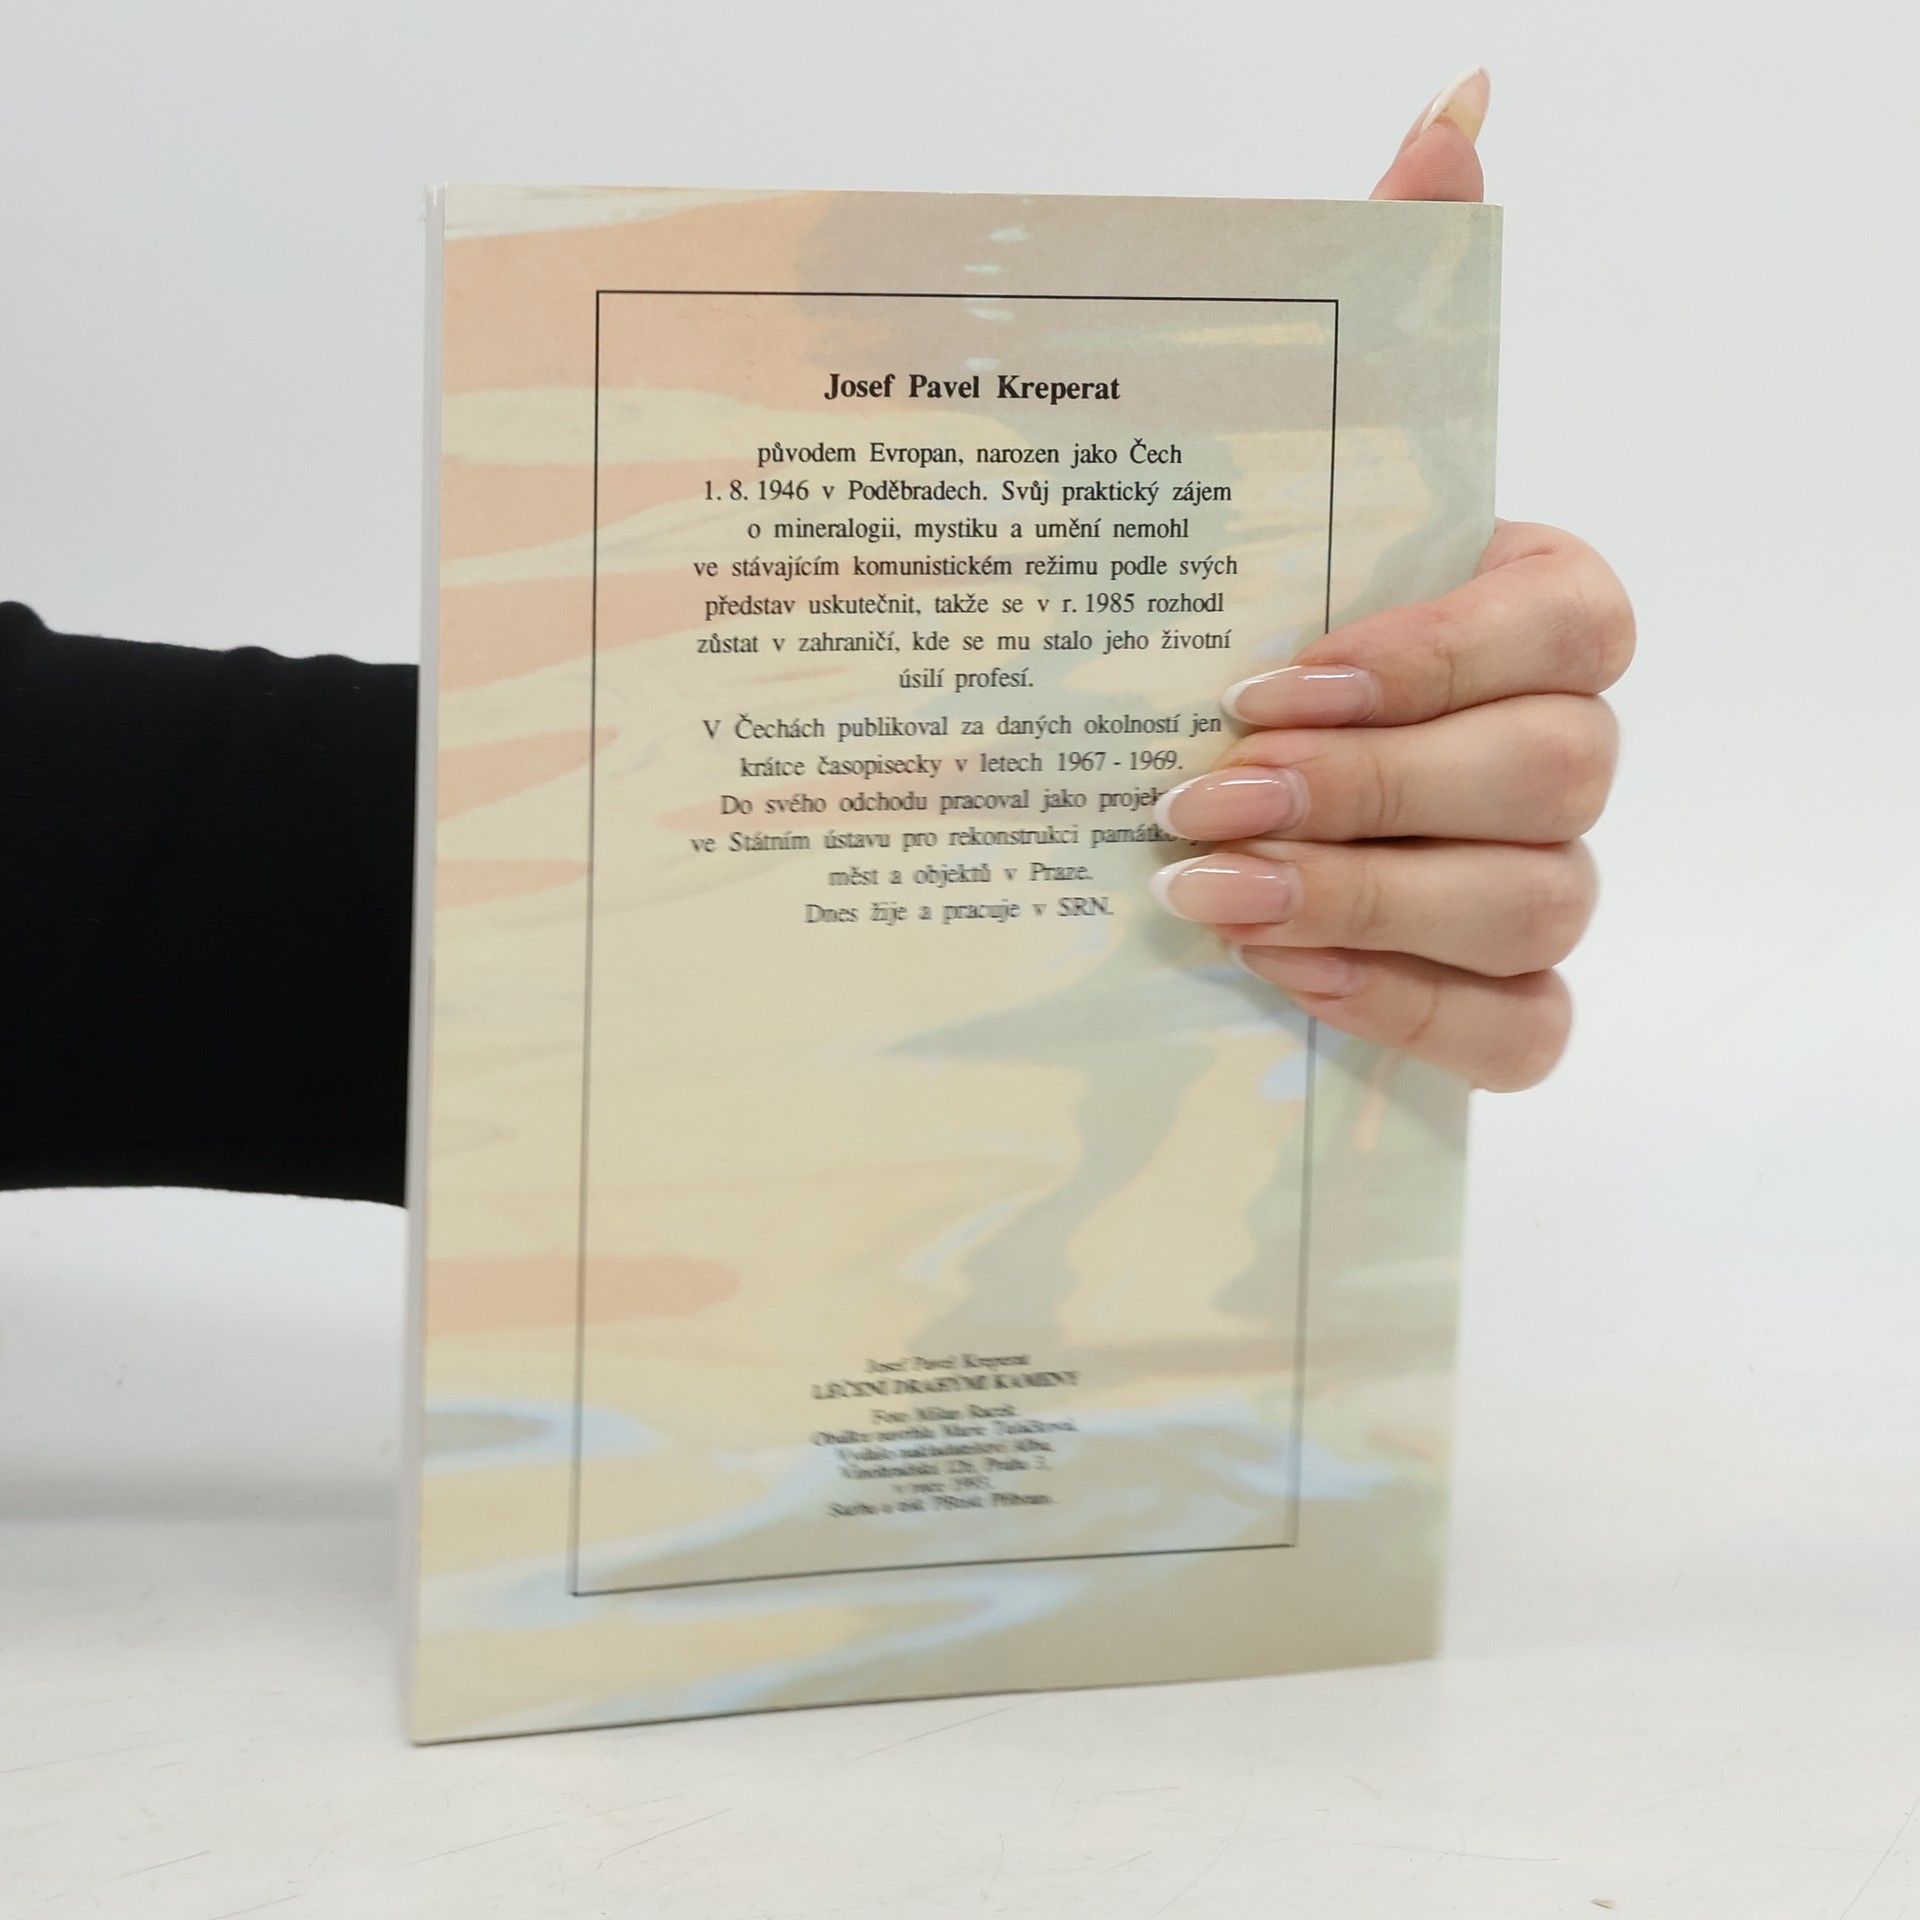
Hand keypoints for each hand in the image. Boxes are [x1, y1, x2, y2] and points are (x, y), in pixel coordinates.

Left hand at [1148, 72, 1633, 1089]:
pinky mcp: (1505, 1003)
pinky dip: (1410, 1012)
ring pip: (1538, 904)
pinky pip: (1519, 1032)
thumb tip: (1455, 117)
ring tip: (1205, 891)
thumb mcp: (1277, 485)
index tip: (1272, 676)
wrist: (1200, 801)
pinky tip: (1283, 979)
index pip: (1565, 622)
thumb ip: (1378, 307)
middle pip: (1553, 771)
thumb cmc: (1245, 632)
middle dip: (1370, 789)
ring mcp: (1543, 883)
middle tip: (1199, 791)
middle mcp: (1556, 745)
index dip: (1434, 656)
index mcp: (1530, 611)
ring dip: (1368, 902)